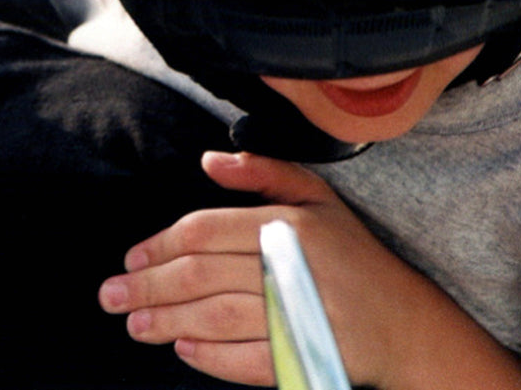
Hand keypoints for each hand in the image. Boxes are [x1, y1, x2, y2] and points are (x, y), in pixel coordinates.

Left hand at [97, 151, 414, 386]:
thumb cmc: (353, 256)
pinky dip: (208, 356)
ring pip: (213, 317)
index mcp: (287, 225)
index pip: (202, 232)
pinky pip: (243, 360)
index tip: (131, 258)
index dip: (158, 245)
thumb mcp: (316, 198)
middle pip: (198, 276)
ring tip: (136, 324)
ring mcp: (297, 315)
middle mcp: (290, 267)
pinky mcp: (305, 356)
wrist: (408, 324)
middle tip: (112, 296)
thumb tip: (208, 160)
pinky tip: (183, 349)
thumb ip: (261, 173)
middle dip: (147, 287)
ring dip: (167, 321)